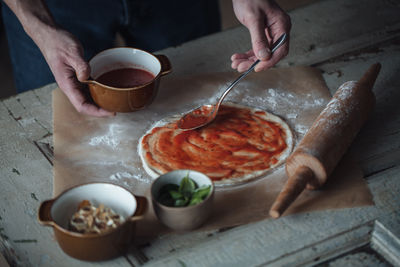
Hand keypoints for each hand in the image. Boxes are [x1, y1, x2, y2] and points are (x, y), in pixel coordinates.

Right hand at [3, 0, 112, 116]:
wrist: (50, 35)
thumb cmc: (58, 43)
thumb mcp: (72, 52)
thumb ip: (81, 66)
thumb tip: (87, 77)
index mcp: (67, 85)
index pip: (82, 105)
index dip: (97, 112)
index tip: (111, 112)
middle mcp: (70, 87)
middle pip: (86, 106)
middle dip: (101, 110)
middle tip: (117, 109)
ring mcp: (73, 83)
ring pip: (88, 99)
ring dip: (100, 103)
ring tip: (115, 103)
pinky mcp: (77, 78)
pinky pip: (88, 89)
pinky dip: (98, 92)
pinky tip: (108, 91)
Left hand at [231, 0, 290, 71]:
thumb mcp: (253, 18)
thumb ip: (258, 38)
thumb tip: (263, 56)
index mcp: (282, 25)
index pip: (280, 50)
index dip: (269, 61)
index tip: (256, 68)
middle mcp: (278, 30)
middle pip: (270, 54)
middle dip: (254, 62)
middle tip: (240, 67)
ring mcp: (271, 33)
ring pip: (261, 53)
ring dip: (248, 60)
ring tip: (235, 63)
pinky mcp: (262, 34)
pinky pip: (256, 48)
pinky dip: (246, 55)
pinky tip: (237, 57)